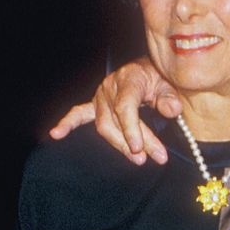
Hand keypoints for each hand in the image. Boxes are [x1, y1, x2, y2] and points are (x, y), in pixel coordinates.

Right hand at [48, 56, 180, 164]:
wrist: (148, 69)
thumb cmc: (158, 78)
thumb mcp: (169, 84)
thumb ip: (170, 97)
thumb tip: (172, 109)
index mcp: (128, 78)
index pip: (125, 107)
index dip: (132, 129)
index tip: (140, 148)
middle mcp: (110, 87)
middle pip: (115, 121)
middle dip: (133, 141)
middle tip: (153, 158)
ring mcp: (100, 96)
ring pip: (104, 125)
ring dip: (119, 144)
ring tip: (140, 159)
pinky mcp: (95, 104)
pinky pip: (79, 113)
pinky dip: (67, 123)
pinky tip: (56, 134)